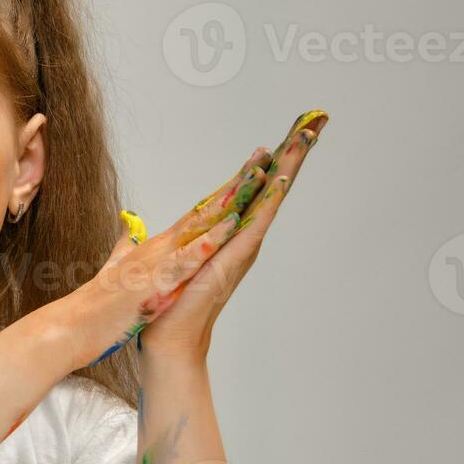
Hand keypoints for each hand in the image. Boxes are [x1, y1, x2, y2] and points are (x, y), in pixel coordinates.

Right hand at [62, 171, 243, 368]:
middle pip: (203, 210)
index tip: (248, 171)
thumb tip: (130, 223)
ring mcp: (157, 263)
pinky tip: (230, 225)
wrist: (72, 326)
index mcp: (155, 248)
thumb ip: (125, 244)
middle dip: (234, 184)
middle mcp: (160, 248)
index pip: (196, 214)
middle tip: (263, 157)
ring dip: (229, 201)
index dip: (223, 192)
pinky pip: (187, 259)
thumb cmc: (96, 304)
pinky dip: (210, 241)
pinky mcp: (155, 283)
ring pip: (200, 226)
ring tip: (257, 177)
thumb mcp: (116, 268)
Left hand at [137, 109, 327, 357]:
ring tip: (304, 140)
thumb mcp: (166, 262)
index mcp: (224, 236)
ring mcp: (238, 251)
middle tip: (311, 123)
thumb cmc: (167, 306)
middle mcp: (239, 240)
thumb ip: (165, 242)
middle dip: (288, 158)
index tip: (282, 135)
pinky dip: (266, 206)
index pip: (248, 192)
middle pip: (268, 191)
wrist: (168, 341)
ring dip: (285, 172)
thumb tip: (152, 224)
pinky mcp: (230, 264)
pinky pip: (253, 228)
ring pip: (268, 202)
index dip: (264, 164)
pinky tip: (279, 182)